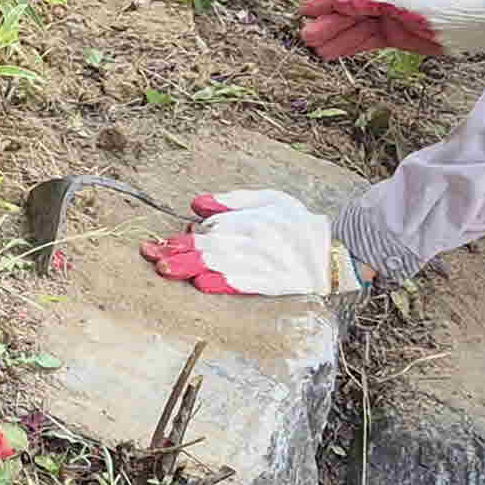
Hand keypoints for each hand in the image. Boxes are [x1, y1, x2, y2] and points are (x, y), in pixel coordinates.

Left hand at [143, 191, 358, 296]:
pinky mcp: (273, 284)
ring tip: (165, 269)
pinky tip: (202, 284)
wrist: (333, 251)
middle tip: (151, 255)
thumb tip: (196, 203)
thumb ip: (233, 200)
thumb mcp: (270, 200)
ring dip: (191, 267)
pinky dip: (224, 283)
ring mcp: (264, 263)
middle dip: (177, 251)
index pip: (212, 226)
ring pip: (222, 264)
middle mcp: (255, 240)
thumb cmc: (297, 223)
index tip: (163, 241)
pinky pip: (245, 284)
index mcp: (252, 220)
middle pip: (210, 245)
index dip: (185, 235)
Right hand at [298, 0, 484, 59]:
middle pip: (349, 12)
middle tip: (306, 36)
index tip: (305, 10)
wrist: (466, 30)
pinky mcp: (393, 37)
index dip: (326, 1)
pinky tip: (333, 54)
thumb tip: (340, 2)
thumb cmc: (438, 11)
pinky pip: (365, 41)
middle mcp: (384, 0)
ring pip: (355, 28)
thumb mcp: (402, 3)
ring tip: (315, 49)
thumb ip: (369, 2)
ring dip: (336, 38)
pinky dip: (349, 47)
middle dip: (328, 23)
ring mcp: (388, 18)